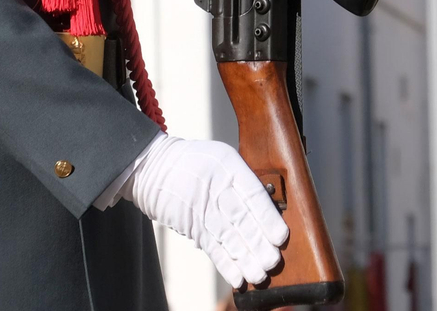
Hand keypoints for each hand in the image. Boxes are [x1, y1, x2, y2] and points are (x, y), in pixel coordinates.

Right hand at [119, 134, 289, 287]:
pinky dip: (225, 264)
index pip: (252, 195)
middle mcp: (215, 189)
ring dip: (245, 259)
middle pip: (241, 220)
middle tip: (273, 261)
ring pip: (227, 238)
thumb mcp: (222, 158)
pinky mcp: (191, 226)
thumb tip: (267, 211)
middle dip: (258, 244)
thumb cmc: (195, 161)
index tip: (280, 237)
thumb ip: (243, 180)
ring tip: (260, 275)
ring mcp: (201, 209)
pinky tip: (238, 278)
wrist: (155, 166)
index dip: (267, 218)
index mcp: (228, 167)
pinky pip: (211, 247)